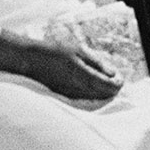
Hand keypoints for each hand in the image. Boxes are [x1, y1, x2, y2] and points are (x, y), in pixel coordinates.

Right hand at [0, 29, 121, 102]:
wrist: (30, 60)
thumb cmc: (53, 52)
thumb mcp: (78, 51)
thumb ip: (96, 63)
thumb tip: (112, 73)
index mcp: (84, 76)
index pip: (109, 86)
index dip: (118, 83)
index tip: (120, 77)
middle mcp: (79, 88)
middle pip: (105, 94)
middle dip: (113, 88)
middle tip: (115, 80)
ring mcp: (71, 93)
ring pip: (95, 98)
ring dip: (103, 92)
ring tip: (104, 82)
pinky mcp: (64, 95)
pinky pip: (84, 98)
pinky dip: (92, 94)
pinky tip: (91, 87)